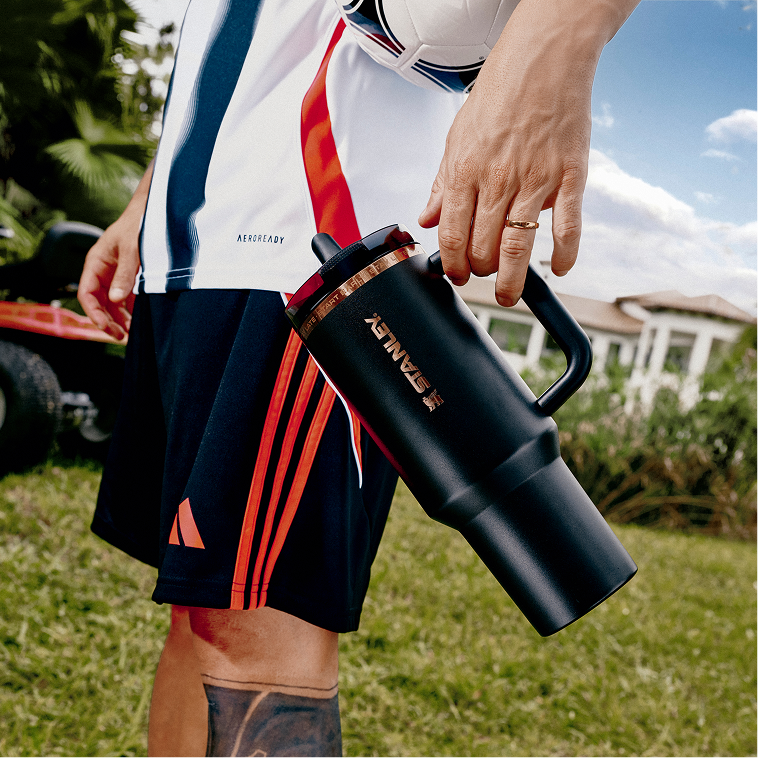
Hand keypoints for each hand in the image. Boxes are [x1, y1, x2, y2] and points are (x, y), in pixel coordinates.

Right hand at [78, 162, 153, 338]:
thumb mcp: (132, 249)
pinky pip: (127, 298)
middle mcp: (104, 270)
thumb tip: (116, 300)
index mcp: (96, 262)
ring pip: (113, 303)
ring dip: (120, 318)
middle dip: (108, 321)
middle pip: (99, 302)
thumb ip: (125, 274)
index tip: (106, 328)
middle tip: (121, 337)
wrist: (156, 211)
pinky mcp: (132, 277)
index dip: (94, 313)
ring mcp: (118, 274)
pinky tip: (140, 320)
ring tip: (131, 333)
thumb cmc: (139, 225)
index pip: (87, 293)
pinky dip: (132, 310)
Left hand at [418, 0, 638, 305]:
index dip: (452, 263)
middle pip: (483, 246)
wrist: (544, 58)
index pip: (452, 234)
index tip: (456, 275)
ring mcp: (536, 180)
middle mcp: (498, 180)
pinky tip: (558, 269)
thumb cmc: (499, 95)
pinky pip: (567, 226)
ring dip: (512, 280)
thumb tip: (426, 218)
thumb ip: (442, 184)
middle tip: (483, 277)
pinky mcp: (570, 176)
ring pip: (518, 246)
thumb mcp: (456, 137)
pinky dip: (564, 254)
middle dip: (479, 272)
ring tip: (509, 295)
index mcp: (466, 171)